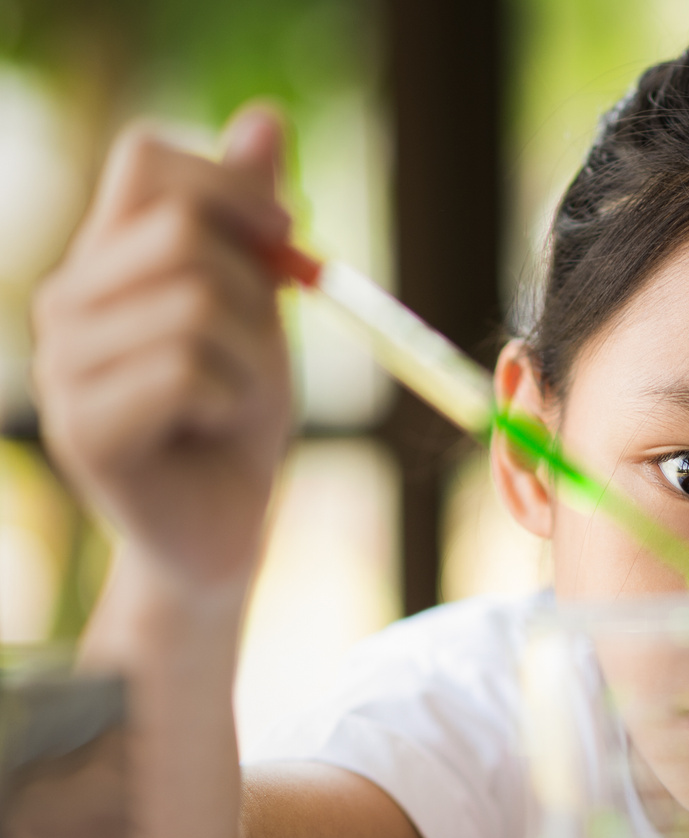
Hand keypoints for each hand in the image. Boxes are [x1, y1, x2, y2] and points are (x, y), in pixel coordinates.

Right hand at [32, 106, 293, 599]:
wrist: (225, 525)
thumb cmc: (237, 416)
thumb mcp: (260, 307)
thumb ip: (254, 220)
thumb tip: (266, 118)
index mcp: (104, 259)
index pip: (148, 160)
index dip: (231, 187)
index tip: (283, 239)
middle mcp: (66, 301)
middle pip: (182, 232)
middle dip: (256, 295)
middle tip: (253, 358)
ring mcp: (62, 366)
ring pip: (195, 305)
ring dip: (249, 361)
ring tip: (228, 403)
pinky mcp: (82, 429)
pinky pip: (187, 373)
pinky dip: (230, 404)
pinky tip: (209, 433)